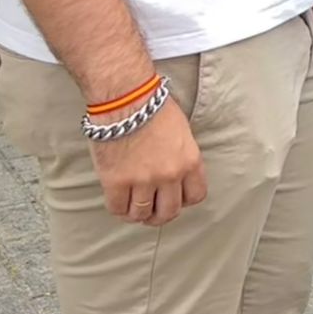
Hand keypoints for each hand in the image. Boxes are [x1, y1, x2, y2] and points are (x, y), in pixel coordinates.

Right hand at [90, 97, 205, 227]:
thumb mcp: (182, 132)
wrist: (126, 99)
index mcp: (190, 161)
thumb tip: (176, 175)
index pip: (196, 196)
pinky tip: (118, 199)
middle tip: (151, 209)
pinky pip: (117, 209)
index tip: (173, 197)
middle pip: (169, 212)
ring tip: (133, 205)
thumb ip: (181, 156)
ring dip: (138, 213)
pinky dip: (118, 208)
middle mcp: (170, 174)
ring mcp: (143, 180)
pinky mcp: (116, 182)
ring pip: (142, 214)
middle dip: (160, 214)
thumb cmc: (153, 107)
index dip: (183, 200)